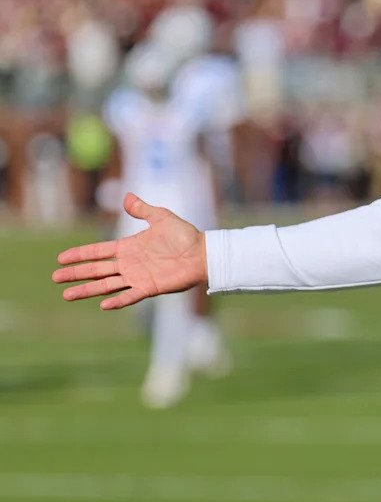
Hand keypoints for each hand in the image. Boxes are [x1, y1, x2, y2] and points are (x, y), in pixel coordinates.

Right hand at [53, 193, 207, 309]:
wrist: (203, 253)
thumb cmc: (185, 235)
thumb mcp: (161, 218)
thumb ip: (143, 210)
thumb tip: (127, 196)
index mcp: (129, 247)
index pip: (98, 251)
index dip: (80, 254)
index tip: (61, 258)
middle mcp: (129, 263)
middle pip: (97, 269)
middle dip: (76, 273)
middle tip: (56, 277)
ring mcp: (138, 277)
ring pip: (107, 285)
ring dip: (88, 289)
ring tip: (67, 295)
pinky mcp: (149, 288)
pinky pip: (130, 295)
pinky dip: (117, 300)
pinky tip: (102, 304)